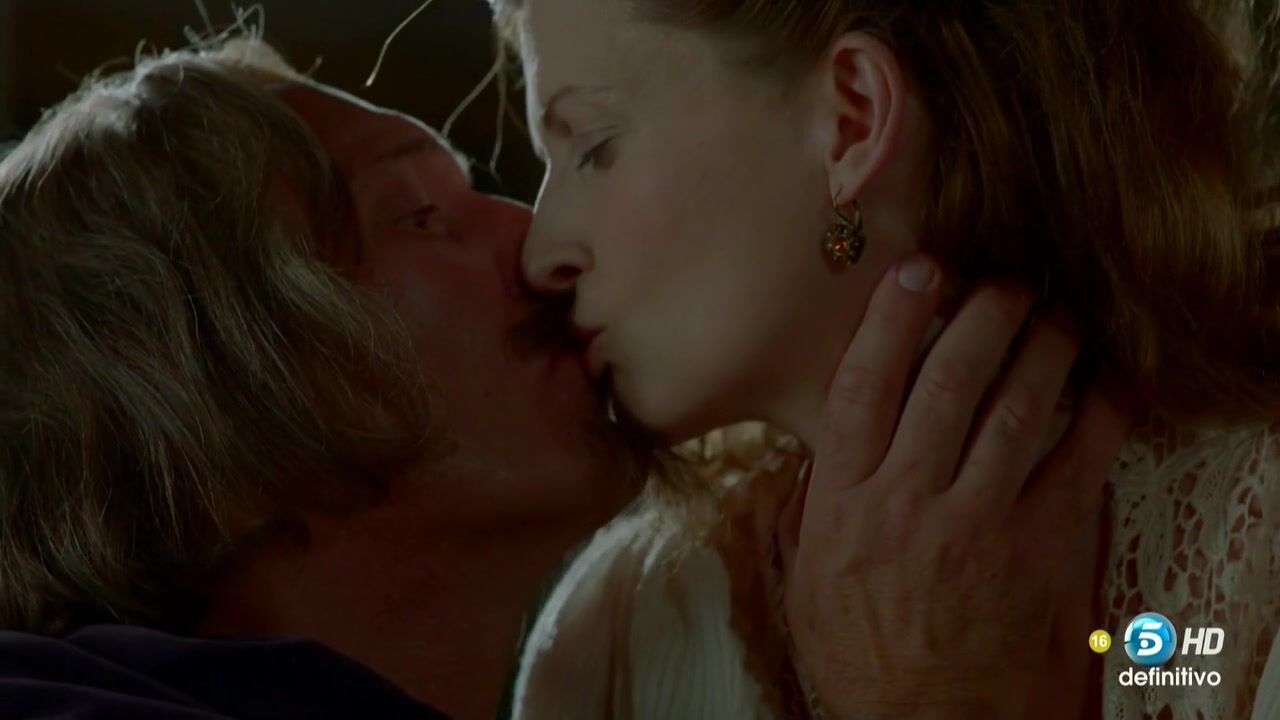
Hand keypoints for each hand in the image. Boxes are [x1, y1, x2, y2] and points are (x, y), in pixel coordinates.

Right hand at [779, 254, 1131, 718]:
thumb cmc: (864, 654)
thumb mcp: (808, 577)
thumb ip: (817, 501)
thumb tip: (827, 439)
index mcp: (844, 502)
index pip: (863, 388)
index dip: (891, 320)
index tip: (917, 271)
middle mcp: (908, 501)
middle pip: (947, 381)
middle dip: (980, 315)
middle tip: (1002, 282)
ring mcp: (979, 522)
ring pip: (1016, 407)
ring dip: (1041, 347)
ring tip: (1054, 314)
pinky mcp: (1041, 548)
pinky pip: (1080, 460)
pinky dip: (1098, 411)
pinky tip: (1104, 382)